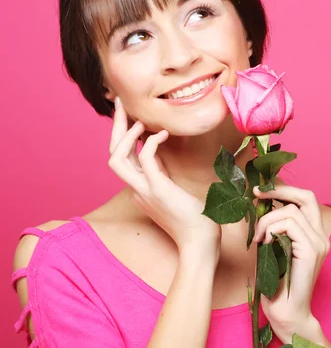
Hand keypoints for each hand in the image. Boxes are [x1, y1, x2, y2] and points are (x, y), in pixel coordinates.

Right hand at [108, 97, 221, 257]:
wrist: (200, 244)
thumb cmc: (195, 219)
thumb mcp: (173, 190)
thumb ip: (162, 173)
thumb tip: (161, 153)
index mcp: (140, 188)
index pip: (122, 157)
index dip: (123, 135)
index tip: (131, 115)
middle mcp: (137, 188)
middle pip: (113, 153)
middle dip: (115, 127)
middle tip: (120, 104)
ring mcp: (144, 190)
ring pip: (116, 157)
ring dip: (124, 134)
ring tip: (139, 119)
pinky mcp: (158, 190)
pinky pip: (144, 159)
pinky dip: (149, 142)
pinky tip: (163, 133)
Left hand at [252, 178, 330, 342]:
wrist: (286, 313)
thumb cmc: (276, 285)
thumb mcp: (273, 248)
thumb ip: (273, 228)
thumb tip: (259, 205)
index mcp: (314, 235)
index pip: (306, 200)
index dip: (285, 190)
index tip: (261, 191)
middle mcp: (321, 236)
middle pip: (307, 196)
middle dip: (279, 190)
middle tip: (257, 193)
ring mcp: (319, 243)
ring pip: (291, 211)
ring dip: (267, 220)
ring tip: (258, 238)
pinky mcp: (311, 250)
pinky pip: (290, 224)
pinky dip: (272, 229)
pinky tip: (264, 244)